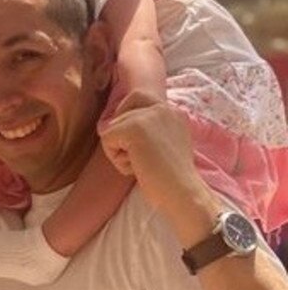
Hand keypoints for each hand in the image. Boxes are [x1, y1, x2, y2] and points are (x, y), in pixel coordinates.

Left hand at [99, 91, 206, 213]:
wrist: (183, 193)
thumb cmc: (172, 179)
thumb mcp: (164, 145)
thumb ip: (148, 131)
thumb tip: (109, 127)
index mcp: (173, 111)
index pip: (137, 97)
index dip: (126, 118)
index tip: (134, 143)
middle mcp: (163, 107)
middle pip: (120, 113)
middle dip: (121, 136)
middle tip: (138, 157)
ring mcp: (149, 115)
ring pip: (112, 128)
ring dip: (119, 151)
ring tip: (142, 164)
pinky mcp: (134, 128)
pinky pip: (106, 139)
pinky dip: (116, 158)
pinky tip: (136, 167)